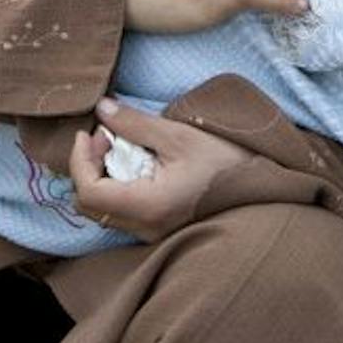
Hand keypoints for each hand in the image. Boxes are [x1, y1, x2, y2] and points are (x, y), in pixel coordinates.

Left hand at [67, 97, 254, 242]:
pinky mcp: (158, 229)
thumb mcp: (179, 135)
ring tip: (119, 145)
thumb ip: (135, 123)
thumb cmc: (226, 161)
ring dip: (101, 176)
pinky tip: (134, 162)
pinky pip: (121, 212)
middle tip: (105, 137)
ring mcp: (152, 233)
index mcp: (149, 206)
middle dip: (87, 168)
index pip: (90, 193)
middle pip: (90, 206)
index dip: (80, 162)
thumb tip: (101, 109)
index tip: (89, 133)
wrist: (263, 187)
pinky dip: (116, 186)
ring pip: (104, 211)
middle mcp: (146, 227)